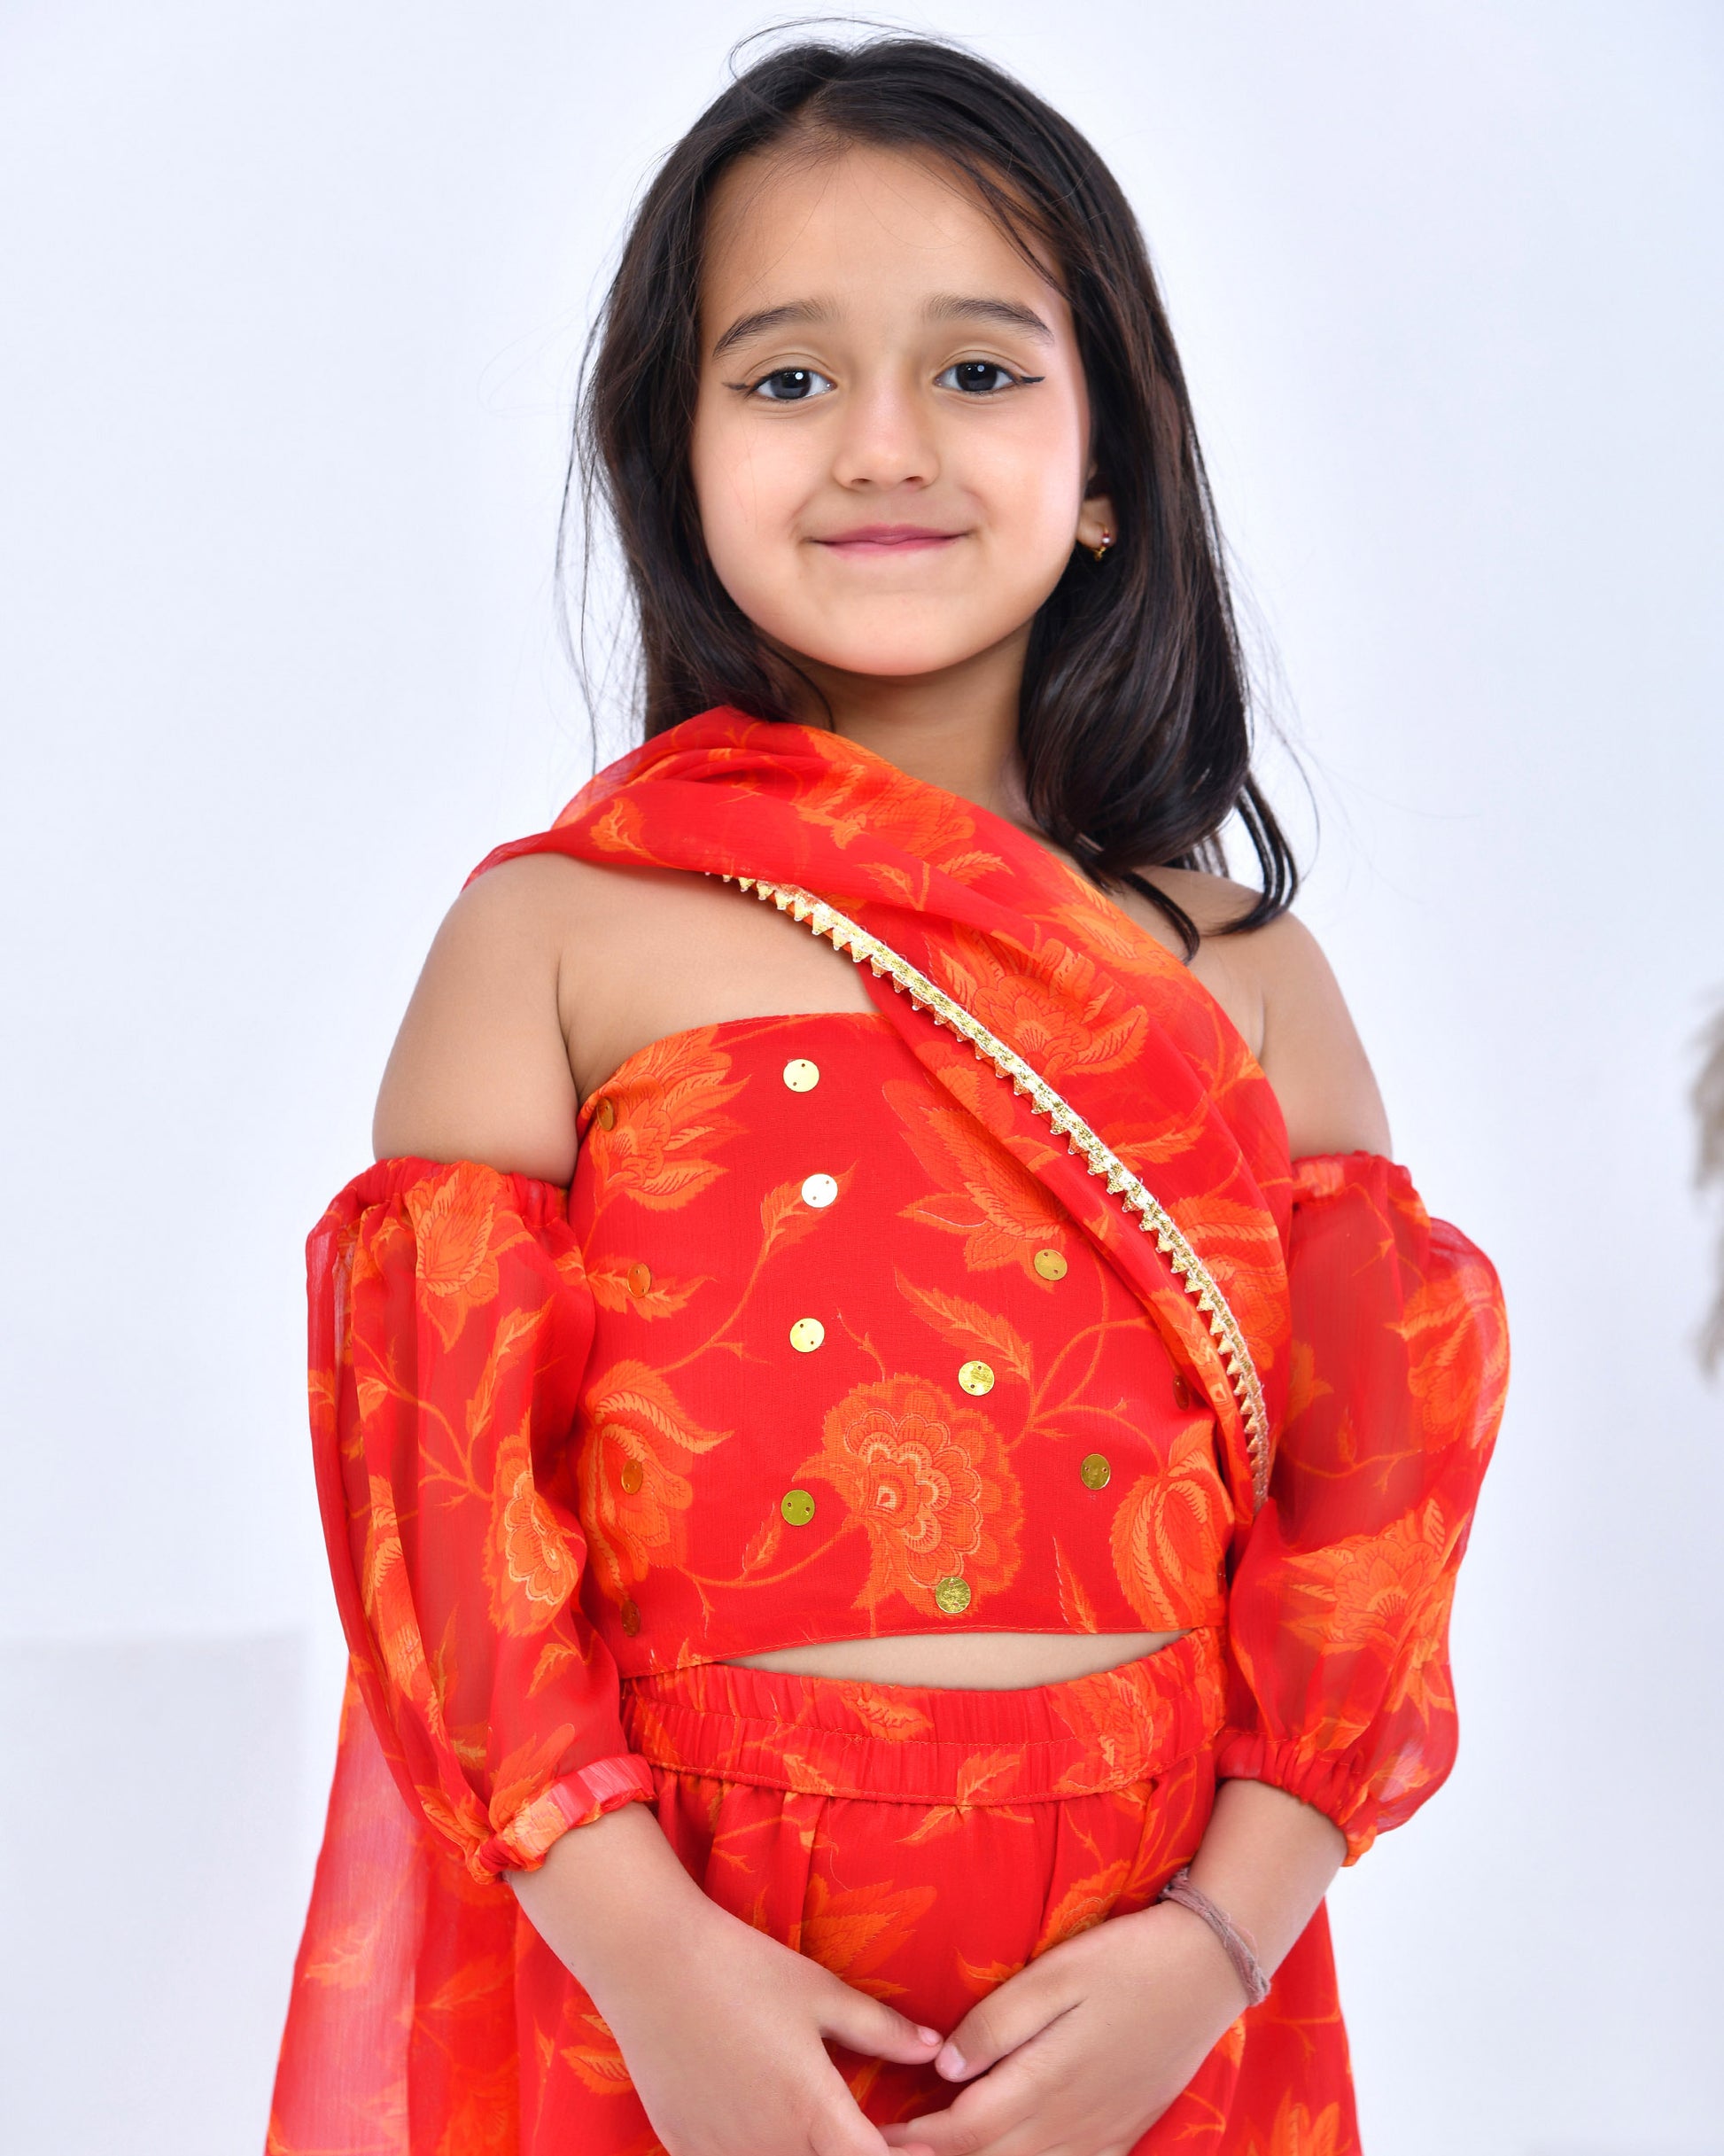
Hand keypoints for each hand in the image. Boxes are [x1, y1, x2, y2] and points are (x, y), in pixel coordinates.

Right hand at [585, 1887, 945, 2155]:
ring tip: (814, 2129)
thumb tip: (935, 2049)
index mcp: (810, 2108)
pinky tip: (766, 2133)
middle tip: (864, 2133)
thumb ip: (881, 2029)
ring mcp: (722, 2152)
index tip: (918, 2148)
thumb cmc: (742, 1968)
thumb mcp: (819, 1992)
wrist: (651, 1961)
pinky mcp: (684, 2147)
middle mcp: (768, 2144)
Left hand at [879, 1902, 1245, 2155]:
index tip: (869, 2138)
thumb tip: (945, 2070)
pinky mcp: (1122, 2135)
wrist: (1209, 1970)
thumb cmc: (1126, 1959)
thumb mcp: (1057, 1974)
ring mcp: (1100, 2136)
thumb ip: (998, 2023)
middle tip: (882, 2155)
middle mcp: (1070, 2123)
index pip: (962, 2132)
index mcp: (1046, 2082)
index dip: (911, 2142)